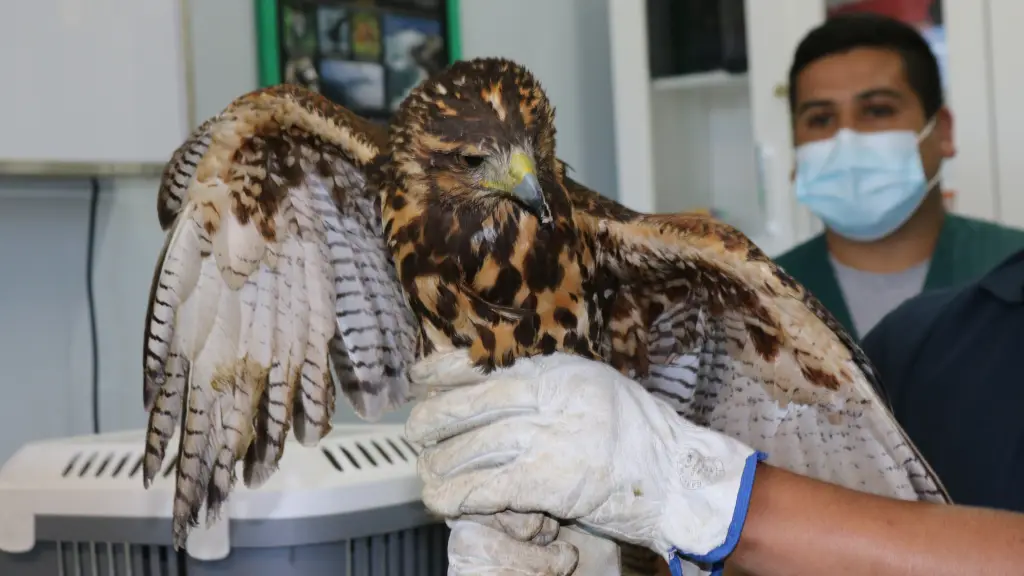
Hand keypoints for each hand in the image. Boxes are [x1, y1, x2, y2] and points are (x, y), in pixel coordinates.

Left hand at [406, 350, 765, 569]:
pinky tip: (446, 502)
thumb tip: (488, 392)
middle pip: (471, 407)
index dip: (444, 376)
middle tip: (416, 438)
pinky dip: (461, 495)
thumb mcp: (593, 391)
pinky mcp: (553, 480)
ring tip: (429, 479)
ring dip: (442, 468)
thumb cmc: (638, 437)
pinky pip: (491, 486)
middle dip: (433, 425)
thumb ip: (547, 389)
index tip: (419, 383)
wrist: (680, 477)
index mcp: (559, 372)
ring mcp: (553, 437)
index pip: (487, 367)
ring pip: (474, 448)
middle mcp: (553, 397)